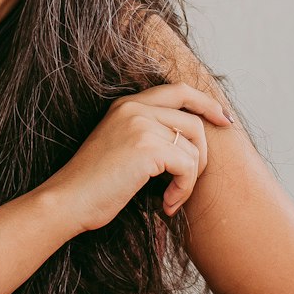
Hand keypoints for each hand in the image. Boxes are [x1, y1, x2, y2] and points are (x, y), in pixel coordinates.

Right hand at [45, 83, 232, 234]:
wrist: (67, 201)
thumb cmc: (93, 186)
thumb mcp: (121, 148)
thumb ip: (150, 134)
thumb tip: (192, 142)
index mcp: (126, 105)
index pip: (179, 90)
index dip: (207, 103)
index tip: (226, 120)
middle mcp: (134, 108)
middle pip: (194, 121)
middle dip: (203, 154)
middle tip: (192, 181)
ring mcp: (140, 125)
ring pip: (194, 148)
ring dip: (190, 180)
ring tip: (170, 198)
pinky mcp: (146, 148)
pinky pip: (187, 167)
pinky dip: (183, 190)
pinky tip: (165, 204)